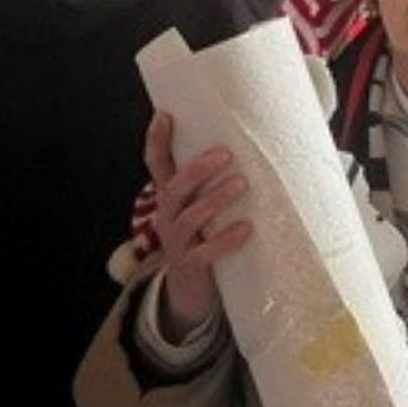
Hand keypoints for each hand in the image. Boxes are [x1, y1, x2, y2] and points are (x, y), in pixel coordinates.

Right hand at [143, 112, 250, 338]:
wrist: (191, 292)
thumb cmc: (203, 238)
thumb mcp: (201, 209)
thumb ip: (213, 183)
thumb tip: (251, 146)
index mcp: (170, 199)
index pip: (156, 165)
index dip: (157, 141)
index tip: (165, 114)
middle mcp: (167, 217)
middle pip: (173, 188)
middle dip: (196, 170)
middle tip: (225, 154)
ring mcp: (176, 243)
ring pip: (189, 218)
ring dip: (214, 199)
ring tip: (241, 184)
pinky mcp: (190, 266)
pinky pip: (206, 252)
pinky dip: (226, 240)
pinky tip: (247, 228)